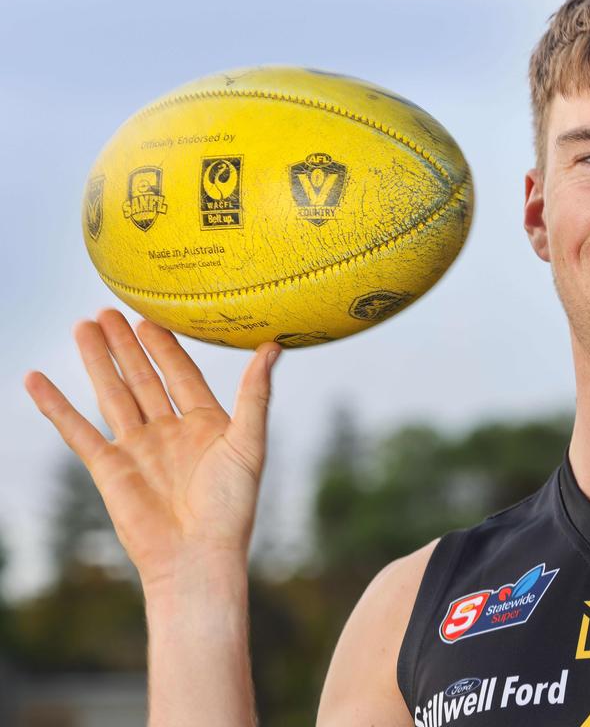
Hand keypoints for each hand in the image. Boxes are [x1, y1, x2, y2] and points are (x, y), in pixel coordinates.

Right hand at [23, 308, 281, 592]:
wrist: (197, 558)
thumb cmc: (232, 507)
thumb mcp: (249, 443)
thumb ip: (255, 394)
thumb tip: (273, 347)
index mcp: (205, 424)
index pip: (181, 373)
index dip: (165, 346)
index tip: (149, 317)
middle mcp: (169, 432)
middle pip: (142, 378)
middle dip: (125, 345)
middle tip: (106, 311)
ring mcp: (138, 449)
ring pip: (112, 394)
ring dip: (96, 362)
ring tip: (82, 327)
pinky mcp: (109, 469)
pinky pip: (77, 431)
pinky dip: (56, 406)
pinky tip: (36, 380)